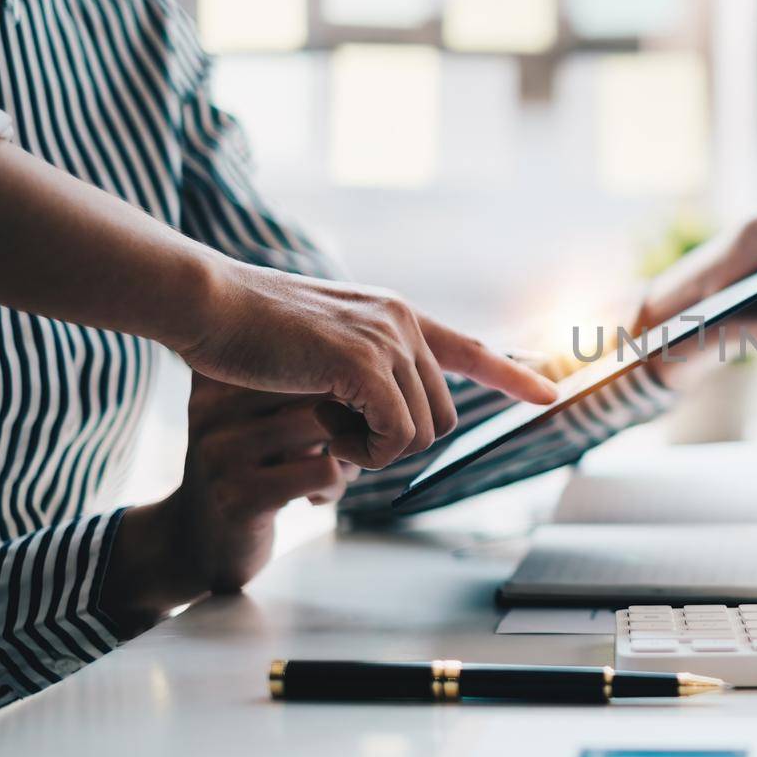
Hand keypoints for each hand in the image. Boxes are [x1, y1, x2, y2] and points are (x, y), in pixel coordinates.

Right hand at [101, 377, 358, 629]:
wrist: (191, 548)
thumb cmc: (239, 473)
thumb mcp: (242, 422)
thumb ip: (274, 385)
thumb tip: (348, 355)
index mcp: (213, 385)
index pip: (295, 360)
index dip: (331, 387)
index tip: (333, 416)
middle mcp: (211, 412)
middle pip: (314, 389)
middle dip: (345, 418)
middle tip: (345, 446)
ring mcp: (223, 454)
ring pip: (324, 425)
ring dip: (345, 453)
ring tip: (334, 471)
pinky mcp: (241, 496)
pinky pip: (324, 469)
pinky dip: (335, 484)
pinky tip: (316, 498)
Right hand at [175, 261, 557, 468]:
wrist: (207, 304)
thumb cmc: (247, 332)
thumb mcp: (317, 347)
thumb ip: (359, 369)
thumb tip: (391, 410)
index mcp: (396, 315)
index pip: (469, 348)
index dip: (511, 374)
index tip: (549, 393)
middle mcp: (401, 322)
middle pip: (442, 415)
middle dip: (396, 443)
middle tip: (339, 436)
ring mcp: (386, 340)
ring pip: (421, 432)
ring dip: (374, 452)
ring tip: (324, 430)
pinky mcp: (362, 364)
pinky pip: (394, 435)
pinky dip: (363, 453)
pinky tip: (325, 436)